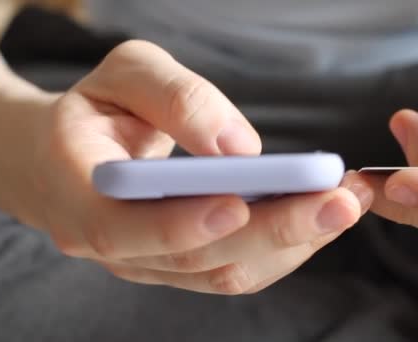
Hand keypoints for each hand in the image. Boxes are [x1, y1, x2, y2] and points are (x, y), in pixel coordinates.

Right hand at [7, 40, 371, 294]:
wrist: (69, 155)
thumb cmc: (97, 108)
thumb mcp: (124, 75)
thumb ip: (175, 97)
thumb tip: (237, 147)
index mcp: (77, 193)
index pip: (121, 228)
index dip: (181, 223)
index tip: (242, 201)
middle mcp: (111, 244)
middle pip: (196, 257)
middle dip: (275, 230)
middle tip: (340, 200)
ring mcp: (149, 263)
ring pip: (226, 271)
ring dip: (294, 242)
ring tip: (348, 202)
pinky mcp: (182, 266)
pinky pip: (238, 269)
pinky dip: (286, 247)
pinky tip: (322, 217)